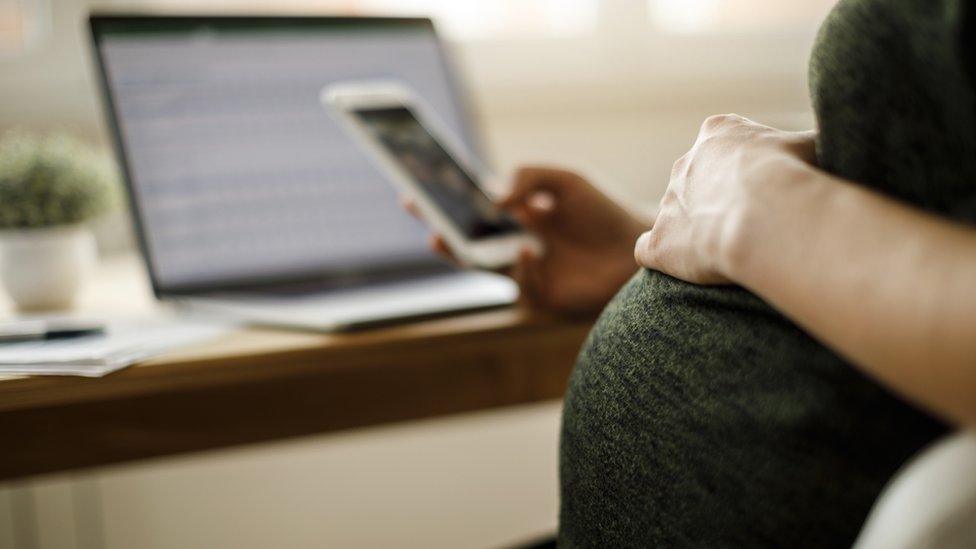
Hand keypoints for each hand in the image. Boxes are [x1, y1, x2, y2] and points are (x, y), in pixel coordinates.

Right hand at [404, 166, 648, 314]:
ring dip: (465, 255)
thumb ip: (529, 175)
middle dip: (442, 231)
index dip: (447, 203)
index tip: (417, 191)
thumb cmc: (605, 211)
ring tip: (447, 238)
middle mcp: (518, 244)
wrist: (641, 246)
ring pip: (485, 268)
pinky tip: (529, 251)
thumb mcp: (566, 179)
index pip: (474, 210)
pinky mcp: (545, 295)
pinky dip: (521, 268)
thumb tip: (494, 199)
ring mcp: (529, 271)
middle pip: (469, 242)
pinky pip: (522, 284)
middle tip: (421, 218)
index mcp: (520, 216)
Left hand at [634, 114, 816, 284]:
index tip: (765, 190)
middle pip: (696, 181)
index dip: (745, 171)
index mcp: (719, 132)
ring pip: (675, 215)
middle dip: (717, 200)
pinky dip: (664, 258)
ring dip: (695, 231)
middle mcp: (685, 164)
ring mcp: (667, 203)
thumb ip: (812, 145)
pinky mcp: (658, 242)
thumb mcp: (815, 145)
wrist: (768, 215)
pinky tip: (686, 269)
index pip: (724, 146)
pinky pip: (649, 249)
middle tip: (750, 225)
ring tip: (729, 251)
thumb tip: (836, 140)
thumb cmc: (799, 176)